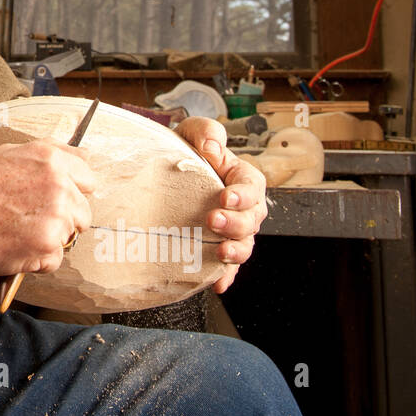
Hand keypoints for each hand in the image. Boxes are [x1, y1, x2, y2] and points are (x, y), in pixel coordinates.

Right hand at [0, 140, 97, 275]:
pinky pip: (55, 260)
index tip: (57, 199)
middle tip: (31, 219)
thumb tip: (84, 155)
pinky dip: (37, 259)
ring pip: (69, 237)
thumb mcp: (12, 153)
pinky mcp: (46, 246)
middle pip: (83, 213)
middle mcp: (59, 186)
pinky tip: (16, 246)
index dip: (73, 192)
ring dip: (49, 239)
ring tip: (19, 232)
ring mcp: (55, 217)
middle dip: (63, 219)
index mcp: (52, 160)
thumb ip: (52, 153)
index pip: (89, 180)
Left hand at [175, 116, 266, 293]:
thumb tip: (212, 147)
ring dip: (236, 250)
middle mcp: (242, 206)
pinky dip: (226, 276)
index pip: (252, 186)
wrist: (163, 169)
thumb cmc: (185, 148)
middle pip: (251, 219)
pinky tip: (218, 284)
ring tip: (221, 252)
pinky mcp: (216, 245)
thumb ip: (206, 132)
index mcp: (242, 177)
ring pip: (244, 244)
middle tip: (212, 220)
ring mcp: (231, 228)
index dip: (243, 194)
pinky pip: (227, 265)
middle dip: (235, 223)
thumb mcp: (193, 131)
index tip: (226, 197)